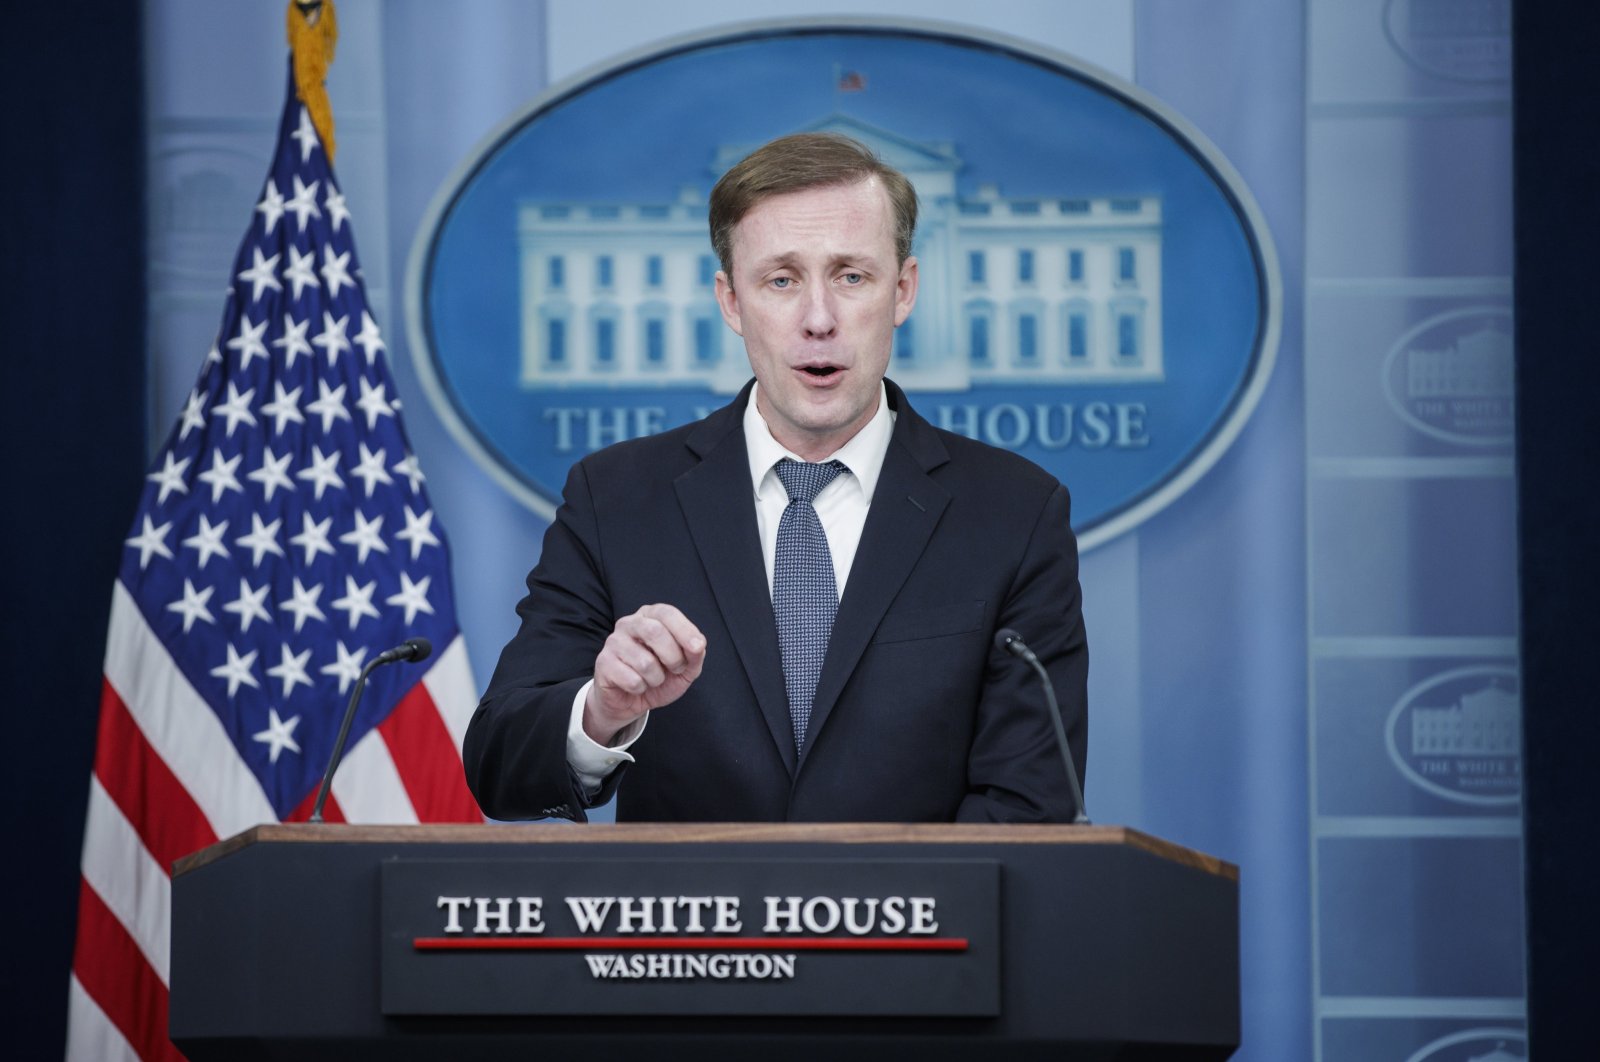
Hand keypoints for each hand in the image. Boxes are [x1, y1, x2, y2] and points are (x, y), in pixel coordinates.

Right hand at [584, 603, 705, 743]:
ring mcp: (613, 642)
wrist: (630, 701)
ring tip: (652, 679)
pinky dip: (641, 689)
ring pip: (644, 662)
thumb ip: (694, 654)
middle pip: (654, 631)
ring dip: (657, 678)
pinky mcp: (603, 663)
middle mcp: (629, 624)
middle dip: (673, 656)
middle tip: (676, 669)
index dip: (685, 630)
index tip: (697, 648)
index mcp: (650, 616)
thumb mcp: (685, 667)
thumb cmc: (658, 677)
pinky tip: (636, 686)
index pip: (667, 613)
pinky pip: (632, 680)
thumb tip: (698, 645)